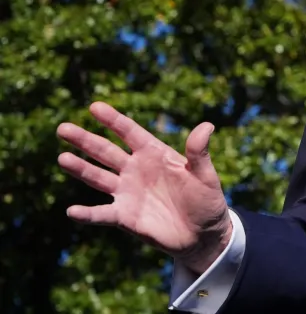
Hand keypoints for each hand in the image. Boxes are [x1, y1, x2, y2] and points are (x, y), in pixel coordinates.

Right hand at [56, 102, 231, 273]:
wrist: (203, 235)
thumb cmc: (206, 200)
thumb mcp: (205, 175)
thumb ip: (199, 153)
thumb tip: (207, 125)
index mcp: (154, 154)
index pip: (130, 133)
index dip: (113, 120)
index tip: (94, 107)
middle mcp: (136, 170)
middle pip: (105, 152)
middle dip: (85, 140)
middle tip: (62, 128)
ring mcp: (127, 192)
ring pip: (98, 177)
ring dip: (80, 169)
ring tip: (61, 157)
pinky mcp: (124, 217)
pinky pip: (102, 214)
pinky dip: (87, 214)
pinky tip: (72, 211)